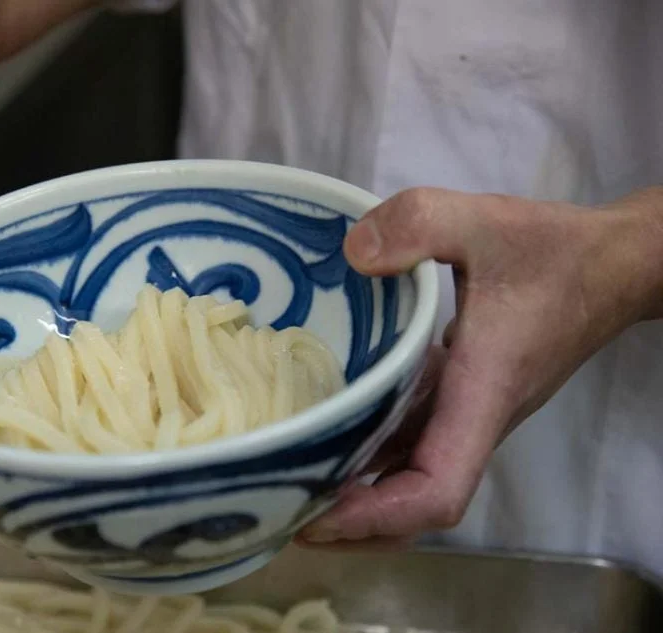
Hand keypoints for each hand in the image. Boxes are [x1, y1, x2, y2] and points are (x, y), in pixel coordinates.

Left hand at [298, 187, 662, 545]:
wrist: (610, 265)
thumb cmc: (554, 251)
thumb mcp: (483, 220)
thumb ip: (419, 224)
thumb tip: (352, 255)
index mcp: (481, 395)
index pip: (439, 490)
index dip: (379, 515)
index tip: (321, 515)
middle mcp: (473, 420)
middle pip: (414, 507)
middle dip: (352, 524)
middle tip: (278, 507)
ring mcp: (467, 413)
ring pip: (410, 479)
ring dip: (356, 494)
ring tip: (286, 479)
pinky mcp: (461, 397)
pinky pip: (412, 443)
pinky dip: (369, 454)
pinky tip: (326, 430)